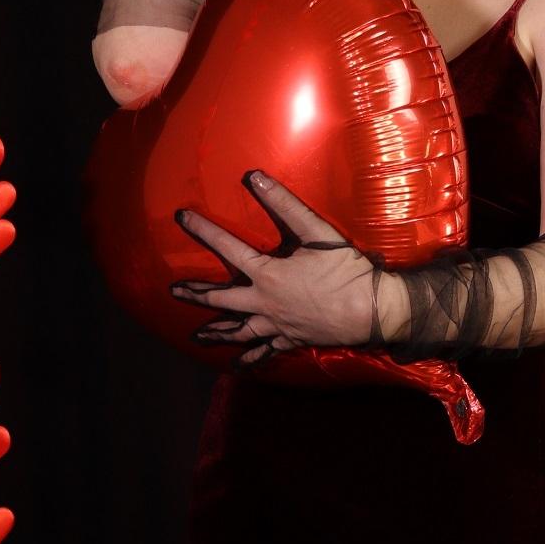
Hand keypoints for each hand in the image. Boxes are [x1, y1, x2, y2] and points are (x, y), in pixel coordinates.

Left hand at [169, 170, 381, 365]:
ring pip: (238, 331)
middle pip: (221, 300)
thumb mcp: (315, 231)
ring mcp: (275, 325)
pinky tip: (236, 366)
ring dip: (215, 332)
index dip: (203, 230)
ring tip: (196, 337)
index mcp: (267, 275)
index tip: (181, 217)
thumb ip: (285, 204)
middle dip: (195, 293)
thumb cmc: (344, 269)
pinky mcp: (290, 340)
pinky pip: (264, 353)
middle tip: (173, 291)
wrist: (370, 309)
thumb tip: (254, 177)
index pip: (228, 247)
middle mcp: (264, 303)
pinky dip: (249, 360)